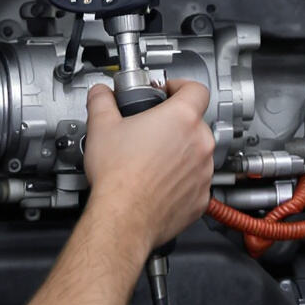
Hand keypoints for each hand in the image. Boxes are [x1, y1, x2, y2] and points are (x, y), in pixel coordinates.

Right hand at [81, 80, 214, 250]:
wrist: (123, 217)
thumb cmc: (117, 177)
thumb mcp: (101, 126)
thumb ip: (102, 101)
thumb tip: (101, 93)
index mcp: (181, 118)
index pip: (196, 89)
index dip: (180, 86)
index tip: (167, 92)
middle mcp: (199, 144)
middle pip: (195, 122)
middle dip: (175, 123)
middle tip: (151, 129)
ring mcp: (203, 172)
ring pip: (197, 153)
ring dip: (180, 152)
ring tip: (153, 159)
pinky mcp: (201, 197)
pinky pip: (196, 181)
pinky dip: (182, 179)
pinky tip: (159, 182)